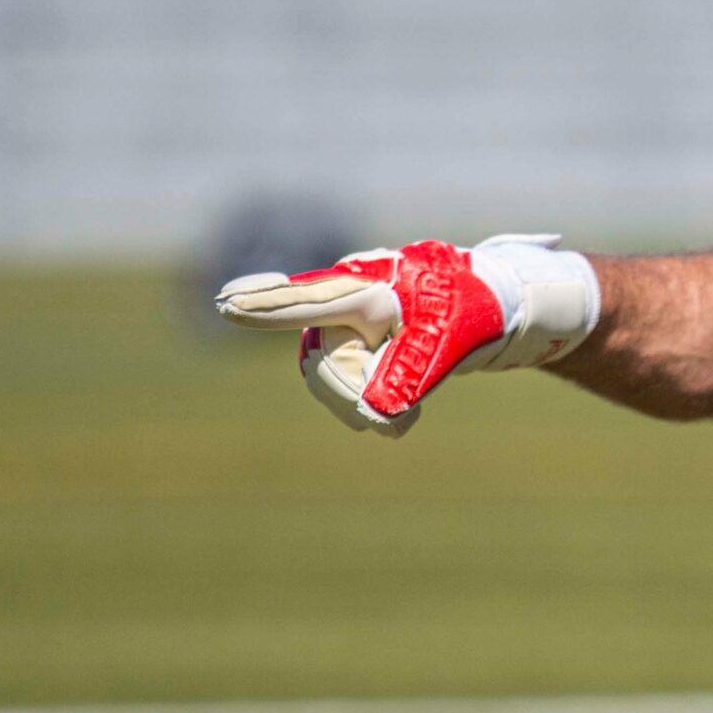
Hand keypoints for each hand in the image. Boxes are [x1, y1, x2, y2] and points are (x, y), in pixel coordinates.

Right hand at [215, 235, 600, 433]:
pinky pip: (343, 392)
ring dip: (367, 408)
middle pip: (322, 368)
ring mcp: (341, 325)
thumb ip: (410, 375)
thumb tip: (374, 414)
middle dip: (354, 400)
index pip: (309, 301)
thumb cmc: (467, 310)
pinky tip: (398, 417)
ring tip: (409, 414)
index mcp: (367, 288)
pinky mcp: (346, 347)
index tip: (226, 303)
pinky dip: (370, 411)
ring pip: (330, 384)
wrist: (487, 305)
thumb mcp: (448, 343)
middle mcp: (343, 302)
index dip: (267, 306)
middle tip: (401, 425)